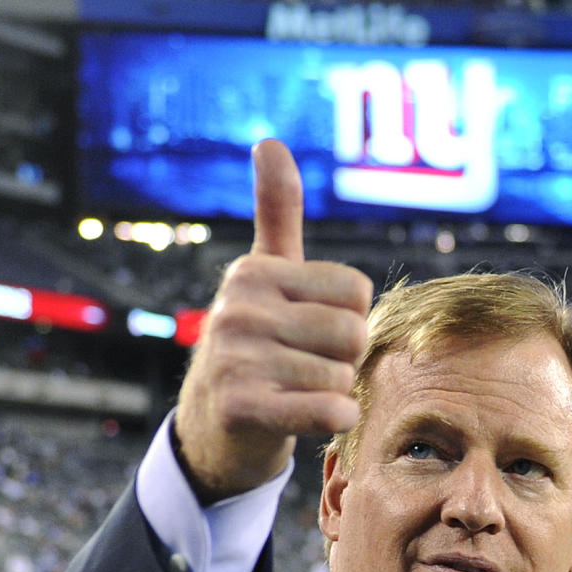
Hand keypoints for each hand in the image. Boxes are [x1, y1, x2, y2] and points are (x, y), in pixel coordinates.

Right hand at [174, 139, 372, 501]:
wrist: (215, 431)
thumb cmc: (257, 349)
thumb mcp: (265, 277)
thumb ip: (275, 213)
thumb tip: (269, 141)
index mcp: (254, 274)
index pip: (355, 290)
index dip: (348, 319)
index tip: (312, 334)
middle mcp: (239, 309)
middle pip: (352, 333)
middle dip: (344, 360)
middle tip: (310, 370)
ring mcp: (235, 359)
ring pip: (341, 376)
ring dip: (334, 394)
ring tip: (298, 394)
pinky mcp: (242, 408)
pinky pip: (327, 409)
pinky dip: (336, 419)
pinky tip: (318, 418)